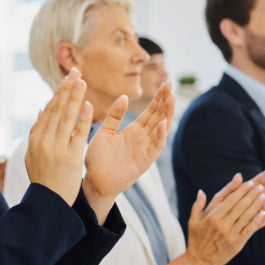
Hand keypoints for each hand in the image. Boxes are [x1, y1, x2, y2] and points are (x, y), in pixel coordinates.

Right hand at [25, 67, 93, 205]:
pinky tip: (88, 104)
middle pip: (57, 109)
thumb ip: (36, 131)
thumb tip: (41, 109)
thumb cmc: (43, 178)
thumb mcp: (32, 155)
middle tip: (75, 71)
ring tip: (81, 81)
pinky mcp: (71, 156)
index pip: (49, 110)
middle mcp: (44, 140)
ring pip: (67, 117)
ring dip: (74, 97)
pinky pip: (78, 133)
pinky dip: (83, 118)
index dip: (59, 93)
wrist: (48, 202)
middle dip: (67, 89)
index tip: (68, 79)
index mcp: (35, 138)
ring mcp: (57, 148)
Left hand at [83, 82, 174, 216]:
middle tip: (171, 85)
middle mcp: (142, 139)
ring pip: (161, 130)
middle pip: (158, 117)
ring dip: (166, 115)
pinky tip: (161, 123)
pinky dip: (160, 136)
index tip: (166, 83)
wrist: (94, 181)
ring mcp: (145, 150)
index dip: (158, 98)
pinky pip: (155, 148)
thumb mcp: (105, 132)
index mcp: (133, 131)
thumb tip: (124, 97)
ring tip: (171, 99)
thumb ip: (114, 116)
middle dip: (165, 102)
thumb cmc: (97, 159)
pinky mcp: (144, 162)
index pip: (150, 111)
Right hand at [185, 165, 264, 264]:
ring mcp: (231, 235)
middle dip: (251, 195)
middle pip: (240, 206)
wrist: (199, 261)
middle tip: (260, 186)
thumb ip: (198, 205)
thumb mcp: (192, 221)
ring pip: (246, 216)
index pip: (229, 201)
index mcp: (212, 218)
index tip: (249, 183)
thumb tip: (201, 191)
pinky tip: (263, 212)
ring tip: (264, 195)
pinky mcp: (237, 244)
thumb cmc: (195, 240)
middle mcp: (222, 225)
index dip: (240, 191)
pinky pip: (249, 229)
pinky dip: (257, 220)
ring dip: (256, 205)